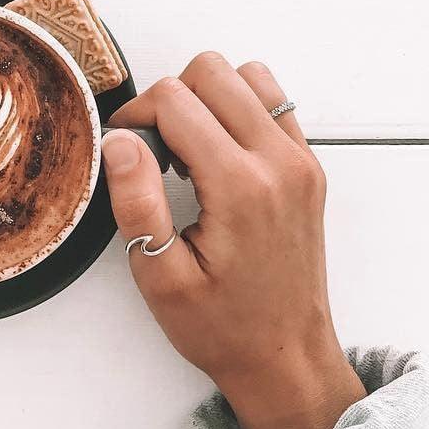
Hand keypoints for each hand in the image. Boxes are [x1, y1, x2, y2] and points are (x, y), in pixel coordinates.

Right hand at [102, 53, 364, 428]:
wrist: (286, 357)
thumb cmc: (225, 327)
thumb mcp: (160, 278)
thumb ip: (138, 202)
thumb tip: (120, 142)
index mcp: (239, 187)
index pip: (175, 100)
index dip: (137, 116)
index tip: (127, 151)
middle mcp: (279, 163)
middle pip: (213, 72)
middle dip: (171, 98)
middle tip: (155, 148)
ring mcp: (300, 162)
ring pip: (248, 76)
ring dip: (209, 97)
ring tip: (189, 148)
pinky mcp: (308, 168)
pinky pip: (273, 103)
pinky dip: (239, 110)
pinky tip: (218, 154)